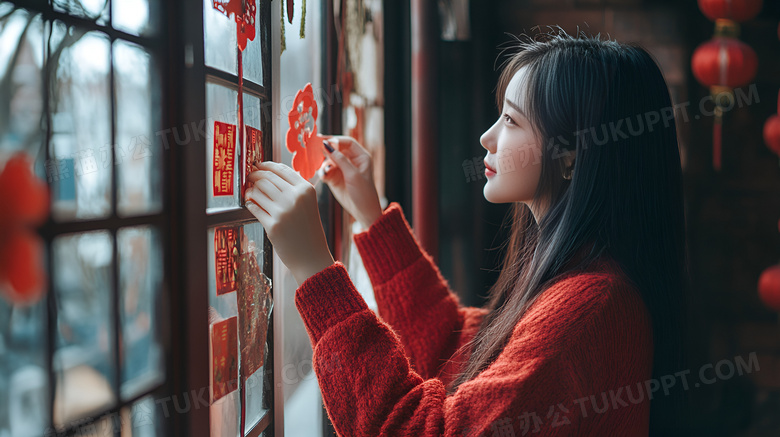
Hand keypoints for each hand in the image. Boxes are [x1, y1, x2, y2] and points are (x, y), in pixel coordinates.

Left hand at [244, 161, 334, 285]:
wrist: (312, 257)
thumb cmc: (308, 231)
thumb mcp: (308, 204)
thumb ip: (293, 189)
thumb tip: (268, 174)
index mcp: (306, 190)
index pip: (281, 169)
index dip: (266, 165)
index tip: (258, 165)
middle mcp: (295, 197)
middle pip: (266, 178)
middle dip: (254, 176)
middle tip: (249, 177)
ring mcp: (283, 211)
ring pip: (258, 191)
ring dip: (250, 190)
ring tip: (250, 192)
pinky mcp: (273, 225)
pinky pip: (254, 208)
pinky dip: (250, 204)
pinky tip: (250, 204)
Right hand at [317, 136, 382, 229]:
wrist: (363, 212)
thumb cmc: (364, 193)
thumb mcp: (353, 175)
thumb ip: (340, 159)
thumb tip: (328, 145)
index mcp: (361, 157)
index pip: (347, 142)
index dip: (336, 140)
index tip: (324, 141)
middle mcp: (351, 161)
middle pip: (336, 149)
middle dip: (326, 150)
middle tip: (314, 149)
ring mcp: (342, 169)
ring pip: (329, 160)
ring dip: (324, 163)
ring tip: (324, 171)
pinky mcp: (334, 178)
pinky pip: (325, 170)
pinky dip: (323, 172)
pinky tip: (324, 177)